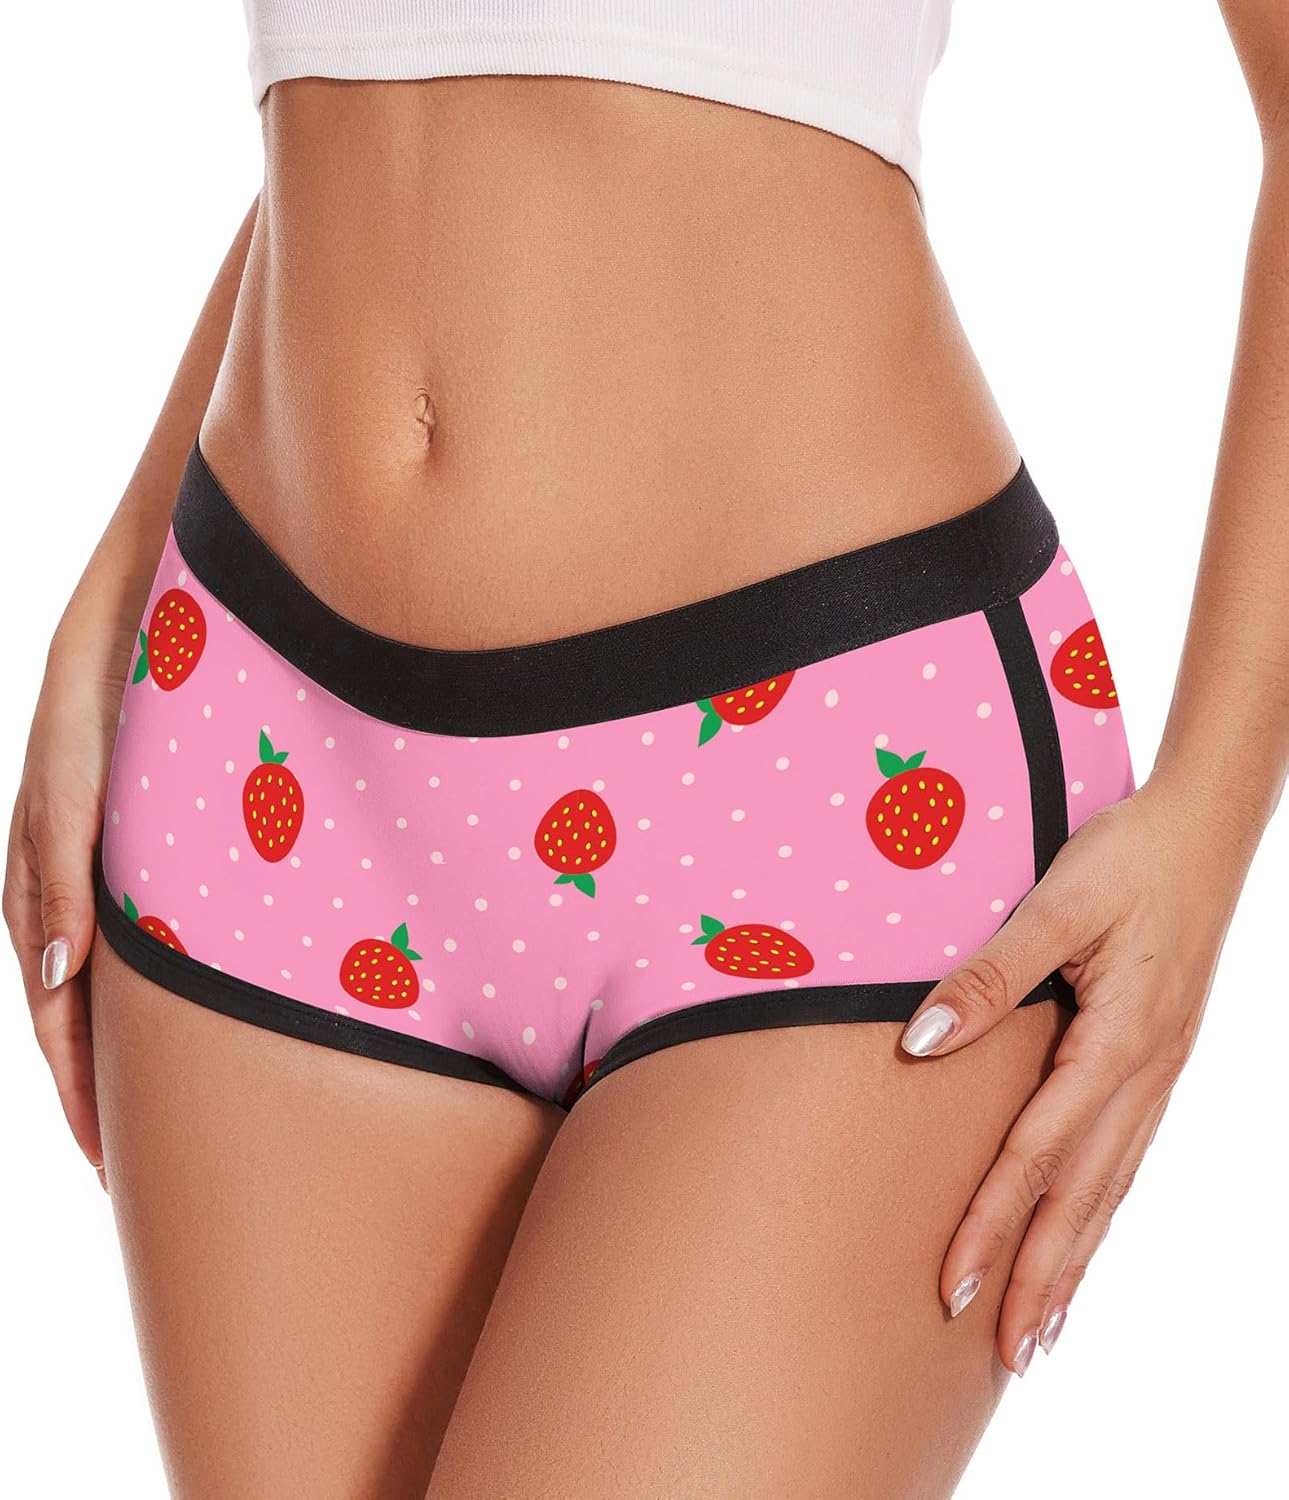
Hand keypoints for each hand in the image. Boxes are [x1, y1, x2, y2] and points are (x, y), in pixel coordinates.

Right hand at [4, 628, 133, 1192]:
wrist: (155, 596)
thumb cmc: (109, 680)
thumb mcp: (75, 776)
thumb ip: (59, 869)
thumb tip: (53, 977)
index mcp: (47, 875)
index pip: (57, 1010)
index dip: (80, 1087)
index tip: (107, 1162)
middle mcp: (77, 877)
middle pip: (82, 1008)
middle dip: (104, 1088)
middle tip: (140, 1168)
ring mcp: (112, 860)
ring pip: (115, 976)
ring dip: (132, 1045)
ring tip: (166, 1114)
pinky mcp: (152, 835)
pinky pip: (148, 930)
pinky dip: (160, 984)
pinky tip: (197, 1014)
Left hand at [898, 772, 1251, 1374]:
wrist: (1204, 829)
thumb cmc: (1127, 858)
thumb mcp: (1057, 903)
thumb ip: (991, 973)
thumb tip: (922, 1040)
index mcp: (1117, 1041)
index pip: (1037, 1153)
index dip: (993, 1223)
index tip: (953, 1286)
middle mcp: (1143, 1073)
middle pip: (1081, 1196)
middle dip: (1039, 1276)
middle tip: (1004, 1354)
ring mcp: (1157, 1073)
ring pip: (1111, 1188)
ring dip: (1073, 1261)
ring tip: (1043, 1329)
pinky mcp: (1158, 1061)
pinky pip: (1126, 1157)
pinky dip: (1102, 1213)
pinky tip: (1084, 1236)